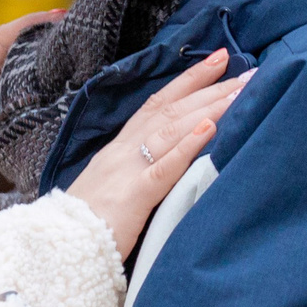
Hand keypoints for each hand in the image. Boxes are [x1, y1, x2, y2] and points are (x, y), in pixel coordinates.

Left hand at [0, 9, 65, 192]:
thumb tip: (1, 109)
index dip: (25, 25)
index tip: (56, 16)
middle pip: (20, 48)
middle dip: (48, 36)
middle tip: (83, 30)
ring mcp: (5, 95)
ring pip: (34, 68)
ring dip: (57, 59)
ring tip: (88, 49)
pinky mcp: (20, 111)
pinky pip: (42, 92)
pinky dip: (59, 84)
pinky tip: (81, 80)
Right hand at [65, 50, 249, 258]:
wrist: (58, 246)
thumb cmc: (87, 224)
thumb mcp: (113, 186)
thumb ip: (138, 170)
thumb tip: (168, 159)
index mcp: (119, 148)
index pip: (157, 104)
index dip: (188, 80)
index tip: (218, 60)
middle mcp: (123, 150)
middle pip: (171, 110)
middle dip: (210, 87)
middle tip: (248, 70)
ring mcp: (128, 170)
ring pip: (172, 129)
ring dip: (209, 107)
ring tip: (241, 90)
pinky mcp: (134, 195)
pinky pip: (164, 167)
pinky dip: (188, 145)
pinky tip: (210, 128)